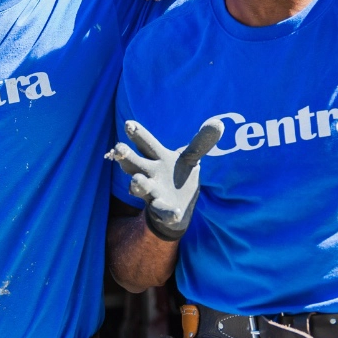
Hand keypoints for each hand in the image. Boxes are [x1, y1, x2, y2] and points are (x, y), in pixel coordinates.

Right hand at [107, 118, 222, 240]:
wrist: (177, 207)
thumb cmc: (177, 176)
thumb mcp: (190, 158)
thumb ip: (201, 143)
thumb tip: (219, 123)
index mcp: (157, 158)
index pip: (146, 144)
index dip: (137, 134)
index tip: (128, 124)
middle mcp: (149, 174)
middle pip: (134, 163)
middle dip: (126, 157)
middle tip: (118, 149)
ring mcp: (153, 192)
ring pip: (141, 187)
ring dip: (138, 184)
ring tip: (136, 181)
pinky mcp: (160, 210)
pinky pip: (162, 212)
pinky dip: (168, 214)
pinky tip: (175, 214)